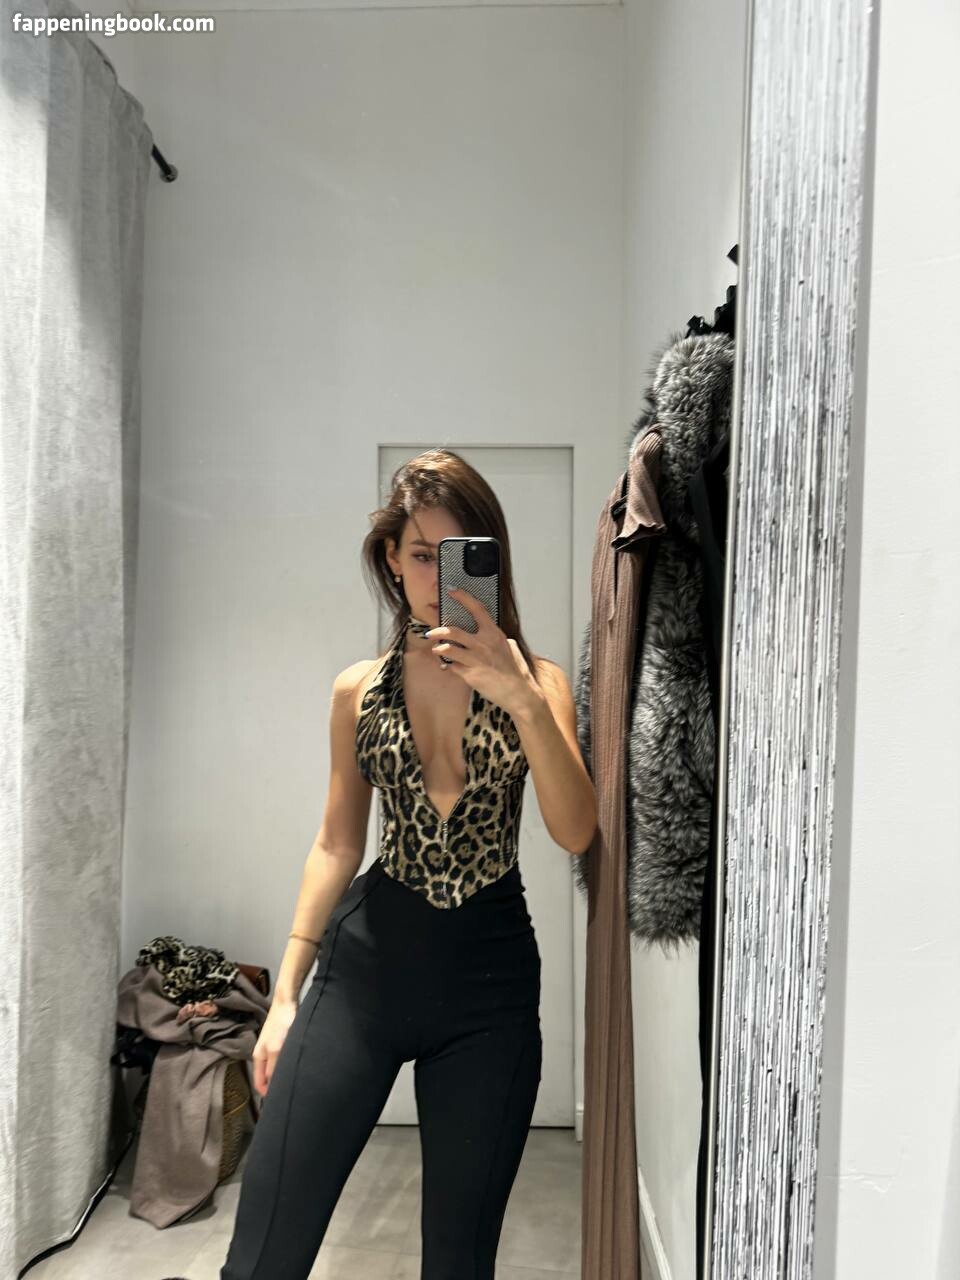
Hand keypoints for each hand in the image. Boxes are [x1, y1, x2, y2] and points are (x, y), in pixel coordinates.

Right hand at [251, 998, 297, 1096]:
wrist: (287, 1002)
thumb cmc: (280, 1025)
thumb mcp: (276, 1048)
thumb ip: (273, 1067)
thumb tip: (272, 1086)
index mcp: (259, 1057)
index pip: (259, 1083)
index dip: (266, 1094)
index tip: (278, 1103)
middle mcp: (265, 1054)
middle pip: (268, 1077)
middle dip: (276, 1086)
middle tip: (290, 1095)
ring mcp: (273, 1048)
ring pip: (276, 1068)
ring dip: (284, 1075)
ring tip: (296, 1083)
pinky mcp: (283, 1042)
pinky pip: (284, 1060)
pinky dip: (289, 1065)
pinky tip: (298, 1067)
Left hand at [427, 587, 537, 717]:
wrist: (518, 692)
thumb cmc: (516, 671)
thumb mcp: (509, 647)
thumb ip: (496, 638)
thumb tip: (487, 633)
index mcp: (494, 633)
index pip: (477, 609)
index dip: (463, 597)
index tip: (452, 591)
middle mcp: (484, 644)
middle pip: (454, 631)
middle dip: (438, 630)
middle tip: (431, 632)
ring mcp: (476, 659)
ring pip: (448, 648)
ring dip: (438, 648)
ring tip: (435, 649)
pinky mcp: (471, 674)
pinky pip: (452, 666)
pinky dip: (447, 665)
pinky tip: (446, 666)